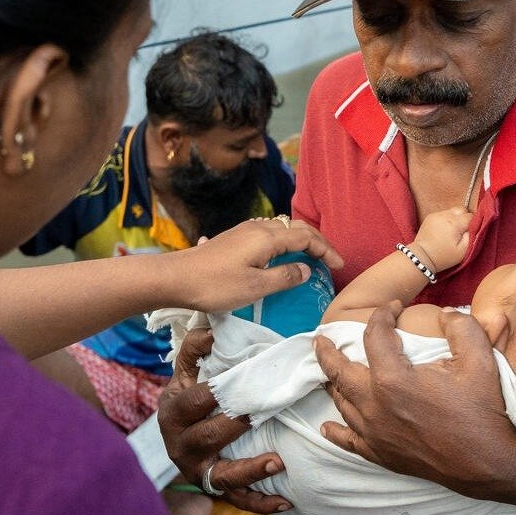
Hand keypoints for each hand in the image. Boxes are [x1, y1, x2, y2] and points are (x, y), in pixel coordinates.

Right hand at [158, 326, 292, 513]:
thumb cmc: (187, 398)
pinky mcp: (215, 488)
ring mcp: (198, 470)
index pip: (193, 402)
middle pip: (207, 438)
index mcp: (173, 414)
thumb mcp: (185, 374)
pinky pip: (238, 500)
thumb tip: (210, 329)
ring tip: (277, 461)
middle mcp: (181, 446)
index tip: (236, 385)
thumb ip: (194, 350)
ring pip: (222, 476)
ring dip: (250, 470)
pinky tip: (285, 502)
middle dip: (233, 427)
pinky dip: (261, 503)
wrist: (177, 434)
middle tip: (258, 415)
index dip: (213, 394)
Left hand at [171, 217, 342, 312]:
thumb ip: (285, 277)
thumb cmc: (215, 285)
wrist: (176, 278)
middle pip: (296, 228)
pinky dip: (284, 242)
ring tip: (310, 257)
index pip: (306, 237)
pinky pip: (268, 233)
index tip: (339, 265)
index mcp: (267, 237)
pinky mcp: (234, 238)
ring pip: (281, 229)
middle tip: (330, 260)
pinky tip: (281, 254)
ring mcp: (244, 230)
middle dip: (317, 242)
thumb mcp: (255, 287)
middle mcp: (258, 227)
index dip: (326, 250)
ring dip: (299, 240)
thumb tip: (306, 268)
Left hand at [314, 301, 515, 499]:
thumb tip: (444, 312)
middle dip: (327, 352)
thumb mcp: (480, 359)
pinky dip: (336, 431)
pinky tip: (327, 426)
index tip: (392, 307)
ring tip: (328, 372)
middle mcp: (375, 406)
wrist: (488, 465)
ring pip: (341, 403)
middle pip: (339, 372)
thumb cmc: (483, 411)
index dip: (382, 315)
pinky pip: (349, 441)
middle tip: (320, 340)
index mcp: (393, 379)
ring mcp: (375, 433)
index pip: (374, 335)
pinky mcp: (381, 454)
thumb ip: (461, 326)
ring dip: (333, 384)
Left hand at [412, 207, 471, 271]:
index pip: (471, 216)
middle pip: (462, 209)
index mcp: (455, 223)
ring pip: (452, 211)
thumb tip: (476, 226)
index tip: (470, 233)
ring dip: (455, 218)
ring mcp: (436, 214)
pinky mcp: (430, 216)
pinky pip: (443, 214)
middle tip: (462, 231)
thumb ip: (473, 236)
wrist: (422, 257)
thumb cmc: (444, 257)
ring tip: (452, 232)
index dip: (474, 224)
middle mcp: (445, 215)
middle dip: (465, 218)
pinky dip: (446, 220)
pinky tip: (443, 231)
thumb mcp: (463, 251)